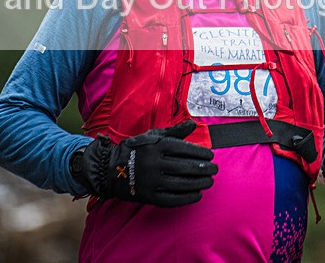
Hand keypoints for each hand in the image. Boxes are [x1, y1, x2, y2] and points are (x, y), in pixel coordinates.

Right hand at [76, 120, 217, 206]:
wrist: (110, 168)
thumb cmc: (137, 149)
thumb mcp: (153, 136)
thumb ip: (175, 131)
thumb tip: (194, 124)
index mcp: (156, 145)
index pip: (184, 149)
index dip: (200, 153)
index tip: (211, 156)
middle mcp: (154, 162)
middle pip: (185, 167)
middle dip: (203, 169)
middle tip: (214, 170)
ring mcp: (150, 180)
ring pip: (180, 183)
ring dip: (198, 183)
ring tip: (209, 182)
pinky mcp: (147, 196)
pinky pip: (171, 199)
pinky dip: (186, 198)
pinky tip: (197, 195)